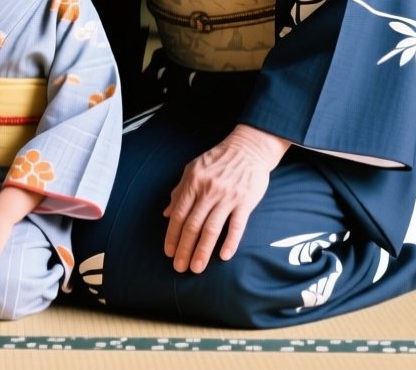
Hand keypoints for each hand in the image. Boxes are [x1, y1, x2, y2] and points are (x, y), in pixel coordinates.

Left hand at [163, 124, 288, 273]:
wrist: (249, 148)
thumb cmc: (218, 159)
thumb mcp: (193, 169)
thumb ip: (180, 191)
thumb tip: (167, 213)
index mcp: (193, 183)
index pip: (179, 214)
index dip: (172, 236)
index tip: (169, 253)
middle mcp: (208, 191)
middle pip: (192, 225)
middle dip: (184, 249)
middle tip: (180, 267)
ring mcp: (227, 197)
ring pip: (212, 229)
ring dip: (202, 250)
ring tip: (196, 267)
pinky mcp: (245, 202)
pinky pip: (237, 225)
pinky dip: (230, 242)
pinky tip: (223, 256)